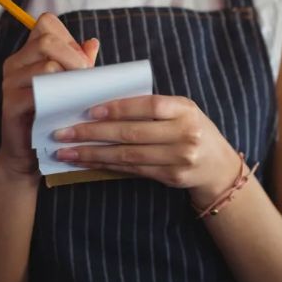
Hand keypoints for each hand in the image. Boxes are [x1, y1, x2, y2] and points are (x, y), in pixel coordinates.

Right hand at [0, 13, 98, 182]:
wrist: (30, 151)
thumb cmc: (54, 114)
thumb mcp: (70, 85)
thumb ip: (80, 63)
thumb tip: (92, 42)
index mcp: (28, 54)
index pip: (46, 23)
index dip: (69, 37)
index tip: (82, 61)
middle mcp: (15, 63)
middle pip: (47, 40)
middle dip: (75, 57)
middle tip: (87, 78)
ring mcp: (9, 83)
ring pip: (47, 65)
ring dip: (71, 79)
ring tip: (80, 95)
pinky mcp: (10, 104)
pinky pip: (39, 92)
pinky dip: (59, 97)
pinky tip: (68, 107)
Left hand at [53, 95, 241, 205]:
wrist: (218, 165)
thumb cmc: (192, 129)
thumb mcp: (181, 111)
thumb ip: (152, 107)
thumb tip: (104, 104)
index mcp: (185, 109)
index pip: (149, 106)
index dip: (118, 108)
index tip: (89, 111)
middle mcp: (185, 133)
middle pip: (132, 133)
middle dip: (93, 133)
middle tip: (63, 133)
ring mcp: (180, 158)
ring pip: (128, 155)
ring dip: (93, 154)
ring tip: (66, 152)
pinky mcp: (172, 177)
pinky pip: (133, 170)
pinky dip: (107, 165)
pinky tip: (88, 162)